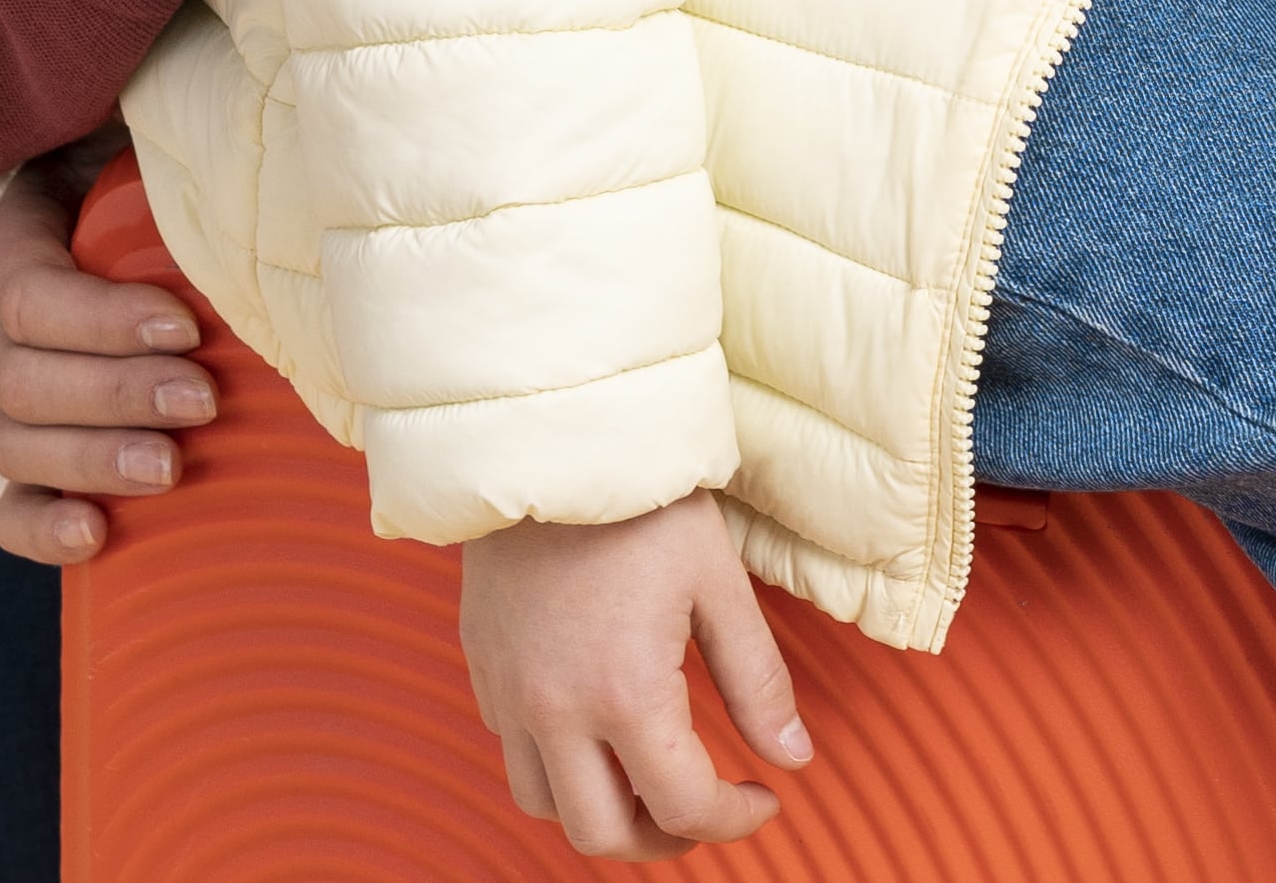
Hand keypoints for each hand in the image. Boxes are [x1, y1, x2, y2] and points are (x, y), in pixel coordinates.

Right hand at [0, 162, 213, 568]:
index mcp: (13, 245)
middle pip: (23, 379)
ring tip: (171, 468)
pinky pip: (10, 509)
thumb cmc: (148, 183)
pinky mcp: (32, 463)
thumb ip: (170, 134)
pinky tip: (96, 535)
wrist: (133, 234)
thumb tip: (232, 128)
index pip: (26, 289)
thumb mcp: (147, 143)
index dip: (99, 317)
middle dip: (115, 395)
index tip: (185, 326)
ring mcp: (6, 402)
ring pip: (14, 446)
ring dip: (93, 461)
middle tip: (202, 400)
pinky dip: (43, 531)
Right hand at [457, 494, 813, 857]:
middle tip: (705, 807)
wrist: (548, 436)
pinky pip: (513, 751)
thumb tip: (793, 757)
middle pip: (603, 835)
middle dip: (665, 839)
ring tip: (649, 778)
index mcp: (625, 695)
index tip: (764, 796)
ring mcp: (509, 693)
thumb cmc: (642, 501)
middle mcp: (556, 711)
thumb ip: (757, 681)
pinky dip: (558, 764)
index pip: (684, 805)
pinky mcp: (483, 668)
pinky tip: (596, 726)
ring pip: (545, 806)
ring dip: (602, 810)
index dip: (736, 819)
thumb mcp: (719, 584)